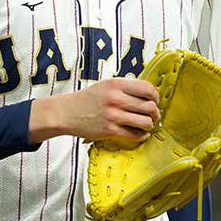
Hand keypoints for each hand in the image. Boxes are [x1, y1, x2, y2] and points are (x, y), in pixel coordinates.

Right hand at [29, 78, 159, 144]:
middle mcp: (116, 99)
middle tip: (153, 115)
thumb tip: (148, 94)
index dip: (155, 96)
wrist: (66, 113)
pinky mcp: (110, 131)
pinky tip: (140, 134)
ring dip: (150, 125)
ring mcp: (113, 116)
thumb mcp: (106, 85)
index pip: (148, 88)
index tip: (154, 101)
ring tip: (147, 125)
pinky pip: (134, 135)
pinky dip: (141, 136)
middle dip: (155, 113)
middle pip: (150, 107)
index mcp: (117, 84)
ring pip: (145, 122)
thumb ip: (125, 88)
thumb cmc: (87, 99)